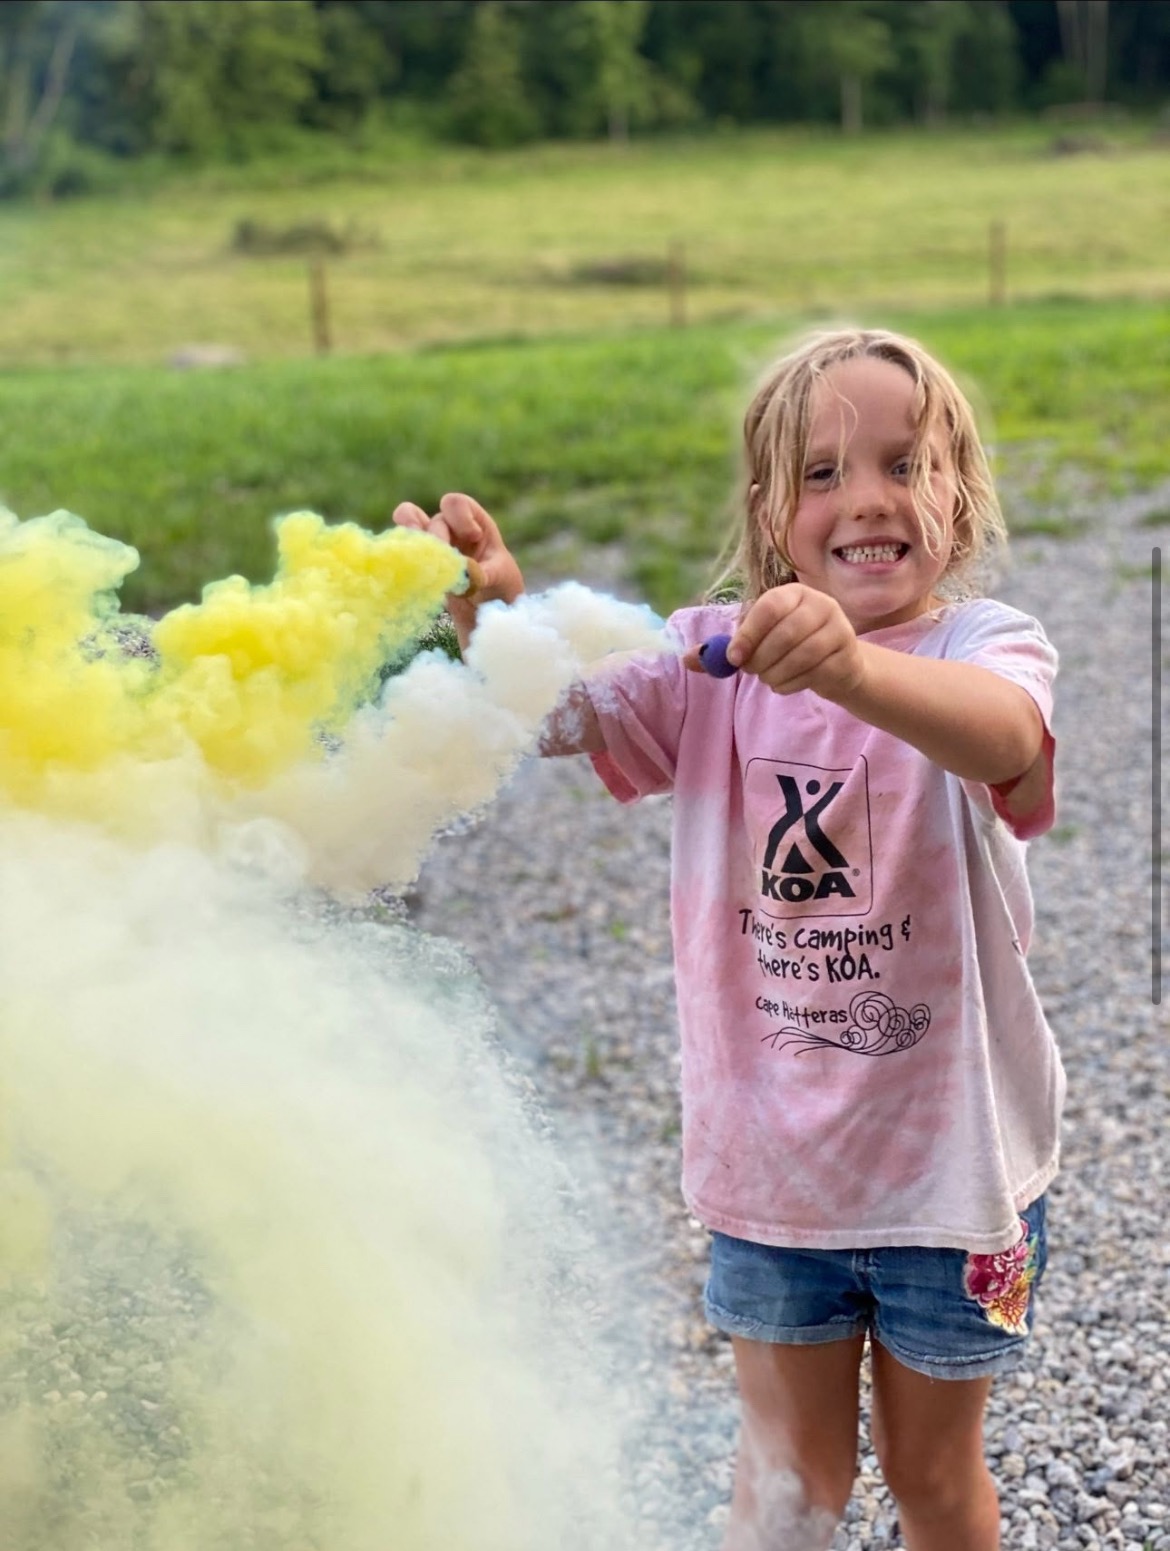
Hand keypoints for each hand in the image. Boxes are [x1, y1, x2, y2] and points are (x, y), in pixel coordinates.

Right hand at [392, 492, 524, 646]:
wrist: (487, 609)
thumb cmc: (499, 585)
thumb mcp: (499, 578)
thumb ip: (484, 575)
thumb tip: (465, 574)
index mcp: (474, 521)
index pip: (458, 503)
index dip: (461, 517)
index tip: (473, 537)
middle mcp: (450, 527)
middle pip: (436, 521)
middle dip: (439, 538)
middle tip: (444, 559)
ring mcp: (432, 542)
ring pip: (409, 521)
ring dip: (410, 531)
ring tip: (412, 548)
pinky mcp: (419, 560)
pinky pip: (402, 547)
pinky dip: (400, 552)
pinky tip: (405, 565)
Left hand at [683, 585, 866, 700]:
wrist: (835, 666)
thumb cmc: (788, 649)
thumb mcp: (757, 644)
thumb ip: (723, 650)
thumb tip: (686, 659)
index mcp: (793, 594)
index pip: (770, 606)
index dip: (749, 633)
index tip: (734, 657)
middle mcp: (820, 604)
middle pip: (786, 633)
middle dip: (762, 659)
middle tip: (752, 671)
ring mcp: (838, 628)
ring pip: (801, 655)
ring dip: (776, 674)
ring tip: (768, 678)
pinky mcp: (847, 654)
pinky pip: (814, 673)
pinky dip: (792, 684)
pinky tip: (786, 684)